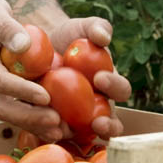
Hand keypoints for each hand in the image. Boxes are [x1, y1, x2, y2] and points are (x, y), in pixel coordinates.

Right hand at [0, 0, 67, 141]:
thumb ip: (6, 27)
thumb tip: (23, 45)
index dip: (20, 91)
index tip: (44, 96)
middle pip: (5, 107)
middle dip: (30, 117)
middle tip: (56, 121)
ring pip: (15, 114)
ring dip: (37, 125)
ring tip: (63, 131)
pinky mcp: (11, 93)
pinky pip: (25, 111)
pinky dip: (41, 121)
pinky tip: (62, 127)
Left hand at [47, 17, 128, 139]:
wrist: (41, 47)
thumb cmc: (69, 37)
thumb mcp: (83, 28)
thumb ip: (97, 27)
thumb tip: (103, 37)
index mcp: (110, 85)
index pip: (121, 90)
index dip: (115, 87)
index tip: (100, 77)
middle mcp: (97, 107)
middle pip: (110, 124)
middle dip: (109, 126)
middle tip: (98, 121)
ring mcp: (76, 119)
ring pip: (82, 135)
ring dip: (77, 134)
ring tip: (65, 128)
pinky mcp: (52, 124)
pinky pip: (52, 133)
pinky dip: (49, 133)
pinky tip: (42, 130)